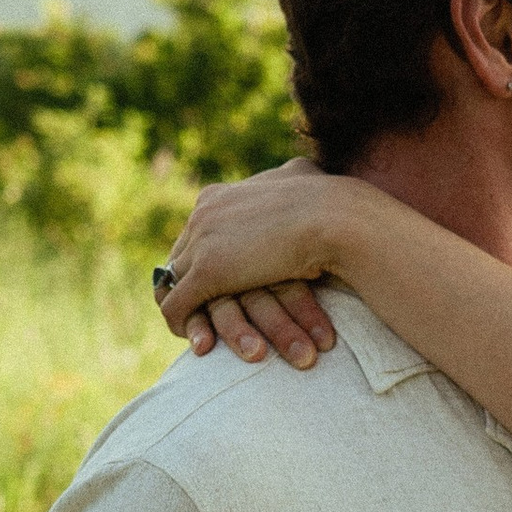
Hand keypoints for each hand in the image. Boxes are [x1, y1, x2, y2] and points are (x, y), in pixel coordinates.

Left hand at [154, 164, 344, 370]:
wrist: (336, 215)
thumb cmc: (330, 202)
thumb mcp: (301, 179)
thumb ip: (288, 180)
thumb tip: (300, 169)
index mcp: (219, 195)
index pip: (196, 231)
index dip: (202, 258)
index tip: (216, 280)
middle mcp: (203, 212)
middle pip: (179, 255)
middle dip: (186, 283)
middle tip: (198, 310)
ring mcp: (202, 241)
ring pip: (174, 282)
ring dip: (185, 308)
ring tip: (193, 328)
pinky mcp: (207, 272)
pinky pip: (176, 305)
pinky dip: (182, 324)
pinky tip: (197, 342)